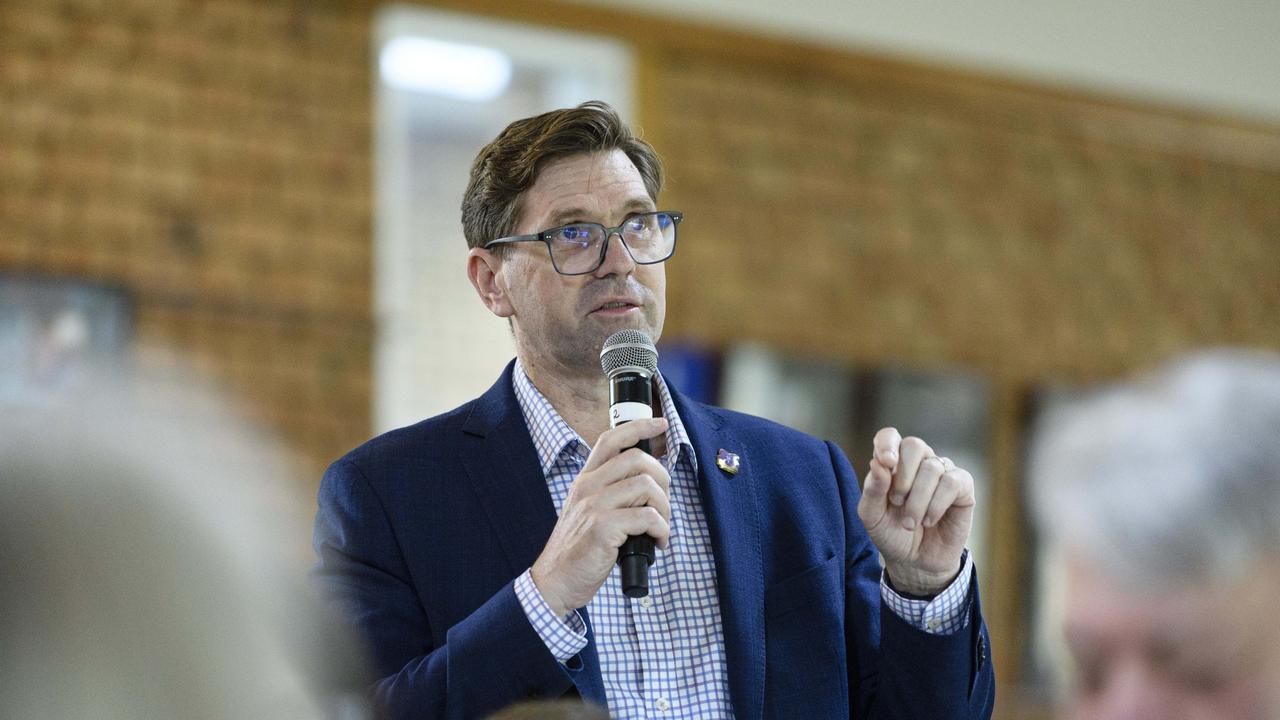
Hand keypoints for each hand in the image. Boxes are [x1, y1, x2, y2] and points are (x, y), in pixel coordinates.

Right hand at [531, 417, 671, 615]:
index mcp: (585, 480)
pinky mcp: (602, 528)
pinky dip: (661, 530)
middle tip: (664, 506)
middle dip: (664, 479)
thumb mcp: (588, 513)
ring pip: (646, 486)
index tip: (660, 424)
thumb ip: (612, 495)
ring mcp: (593, 506)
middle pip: (638, 459)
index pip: (611, 439)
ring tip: (661, 529)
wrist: (555, 582)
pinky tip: (657, 543)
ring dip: (665, 509)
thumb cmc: (579, 551)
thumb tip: (650, 485)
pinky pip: (647, 517)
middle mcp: (587, 487)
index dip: (639, 426)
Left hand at [856, 427, 974, 595]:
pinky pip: (952, 482)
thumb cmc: (891, 533)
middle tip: (896, 503)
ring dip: (917, 500)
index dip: (887, 443)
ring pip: (932, 468)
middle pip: (914, 445)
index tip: (886, 462)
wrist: (915, 562)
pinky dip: (936, 504)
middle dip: (903, 477)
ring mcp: (942, 472)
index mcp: (894, 463)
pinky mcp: (962, 487)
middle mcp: (919, 462)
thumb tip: (878, 464)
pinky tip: (929, 520)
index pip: (890, 436)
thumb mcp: (872, 516)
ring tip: (910, 523)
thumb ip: (872, 489)